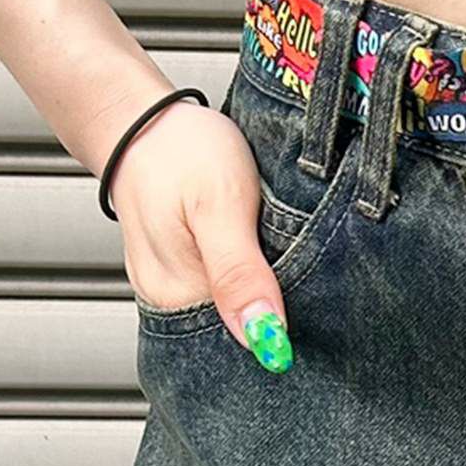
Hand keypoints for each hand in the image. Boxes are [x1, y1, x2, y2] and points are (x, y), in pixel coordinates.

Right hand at [106, 96, 293, 370]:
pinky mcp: (182, 272)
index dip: (281, 338)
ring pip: (233, 315)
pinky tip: (271, 263)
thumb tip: (262, 339)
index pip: (240, 346)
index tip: (320, 320)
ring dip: (268, 300)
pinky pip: (224, 294)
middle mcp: (169, 302)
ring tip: (294, 269)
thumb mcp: (219, 204)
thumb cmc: (183, 152)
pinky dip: (253, 283)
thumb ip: (239, 273)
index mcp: (177, 294)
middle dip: (279, 320)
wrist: (145, 120)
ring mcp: (173, 288)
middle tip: (316, 283)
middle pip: (237, 335)